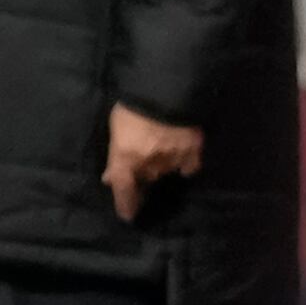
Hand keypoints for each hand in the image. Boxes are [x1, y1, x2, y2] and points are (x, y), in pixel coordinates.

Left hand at [103, 103, 201, 223]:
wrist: (169, 88)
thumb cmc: (134, 103)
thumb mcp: (117, 125)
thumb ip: (116, 153)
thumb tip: (111, 175)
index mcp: (127, 159)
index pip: (124, 192)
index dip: (126, 205)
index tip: (128, 216)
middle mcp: (150, 166)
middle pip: (146, 178)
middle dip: (142, 176)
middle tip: (141, 166)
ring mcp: (173, 161)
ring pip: (165, 171)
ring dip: (161, 165)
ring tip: (161, 149)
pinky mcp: (194, 152)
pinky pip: (189, 166)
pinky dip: (185, 163)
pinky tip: (182, 154)